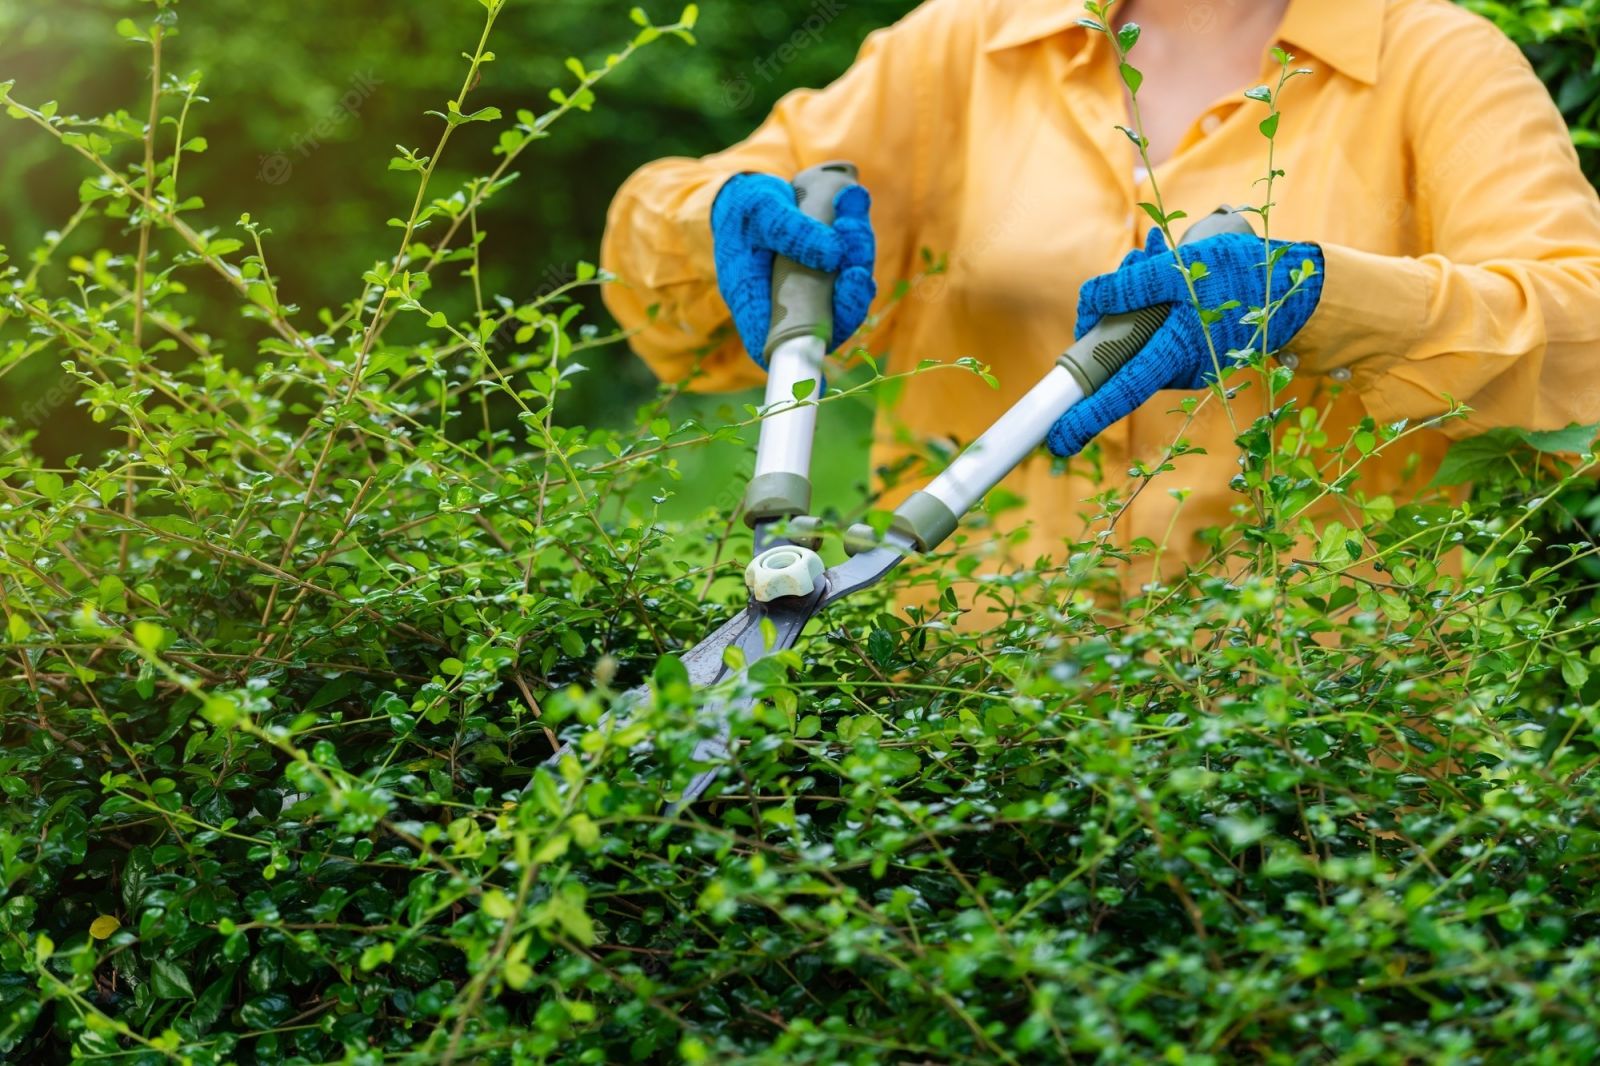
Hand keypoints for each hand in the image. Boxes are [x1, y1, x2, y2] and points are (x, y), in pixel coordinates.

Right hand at [711, 172, 875, 365]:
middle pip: (825, 322)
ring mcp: (809, 290)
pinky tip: (853, 200)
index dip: (800, 361)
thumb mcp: (759, 210)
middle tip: (856, 270)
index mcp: (751, 298)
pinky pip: (852, 264)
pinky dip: (857, 235)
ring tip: (851, 210)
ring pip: (845, 291)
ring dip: (858, 254)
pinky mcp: (827, 272)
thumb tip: (835, 255)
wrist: (747, 192)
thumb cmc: (744, 207)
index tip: (823, 371)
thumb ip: (790, 229)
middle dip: (849, 299)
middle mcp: (783, 303)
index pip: (773, 343)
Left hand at [1046, 229, 1324, 457]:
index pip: (1119, 393)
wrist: (1301, 289)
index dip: (1085, 417)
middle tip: (1132, 264)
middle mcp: (1178, 368)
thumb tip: (1090, 301)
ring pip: (1137, 331)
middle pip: (1120, 349)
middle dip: (1110, 309)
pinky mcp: (1194, 348)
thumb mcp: (1183, 267)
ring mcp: (1187, 360)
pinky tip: (1168, 263)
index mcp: (1174, 355)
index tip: (1057, 440)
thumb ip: (1132, 285)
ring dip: (1135, 293)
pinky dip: (1154, 296)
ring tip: (1157, 254)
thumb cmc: (1243, 275)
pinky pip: (1158, 327)